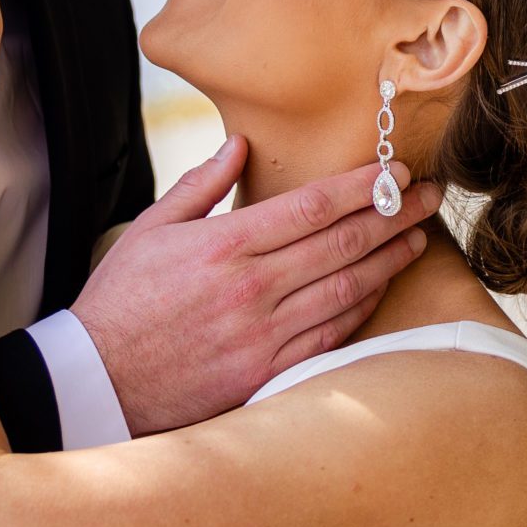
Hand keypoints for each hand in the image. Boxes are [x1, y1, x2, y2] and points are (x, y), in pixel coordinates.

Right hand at [69, 141, 445, 432]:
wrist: (95, 382)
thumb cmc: (120, 302)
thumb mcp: (149, 229)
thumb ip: (200, 185)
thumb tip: (240, 144)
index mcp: (224, 245)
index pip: (314, 206)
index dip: (364, 187)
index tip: (397, 170)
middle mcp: (251, 288)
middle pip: (343, 243)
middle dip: (396, 214)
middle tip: (432, 196)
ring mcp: (262, 334)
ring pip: (346, 289)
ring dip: (390, 261)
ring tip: (418, 237)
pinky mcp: (265, 372)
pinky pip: (330, 336)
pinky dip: (362, 308)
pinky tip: (381, 288)